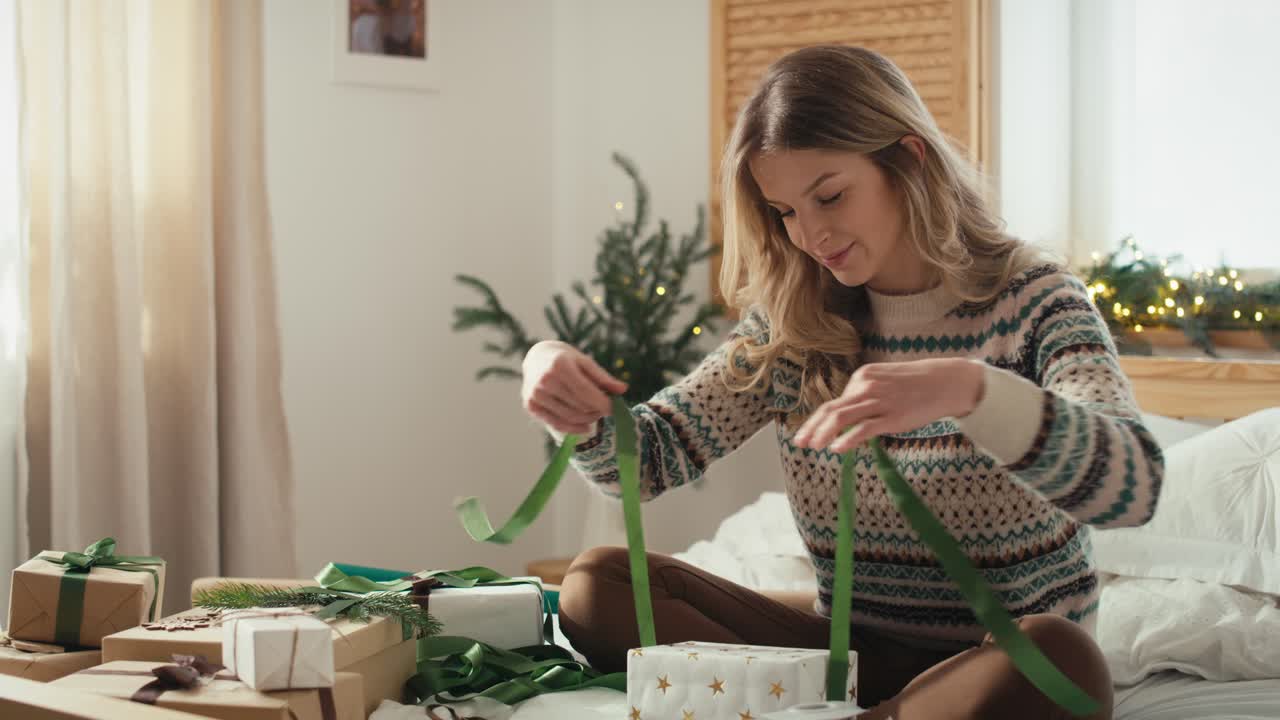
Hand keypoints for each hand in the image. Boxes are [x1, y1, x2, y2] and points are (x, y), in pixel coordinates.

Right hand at [521, 341, 627, 435]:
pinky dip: (574, 429)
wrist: (537, 358)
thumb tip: (623, 389)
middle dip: (596, 410)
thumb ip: (603, 377)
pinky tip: (586, 427)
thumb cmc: (565, 359)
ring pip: (569, 417)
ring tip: (596, 414)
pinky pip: (557, 424)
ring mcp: (535, 394)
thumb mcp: (585, 362)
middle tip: (605, 410)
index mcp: (559, 365)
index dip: (602, 402)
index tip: (613, 407)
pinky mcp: (531, 406)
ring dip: (588, 419)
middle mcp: (545, 380)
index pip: (585, 391)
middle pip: (578, 405)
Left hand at [793, 359, 985, 452]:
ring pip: (841, 418)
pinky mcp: (891, 417)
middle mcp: (866, 387)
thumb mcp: (884, 381)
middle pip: (830, 409)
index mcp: (862, 377)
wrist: (944, 382)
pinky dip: (847, 440)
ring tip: (812, 447)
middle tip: (798, 442)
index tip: (809, 433)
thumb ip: (865, 395)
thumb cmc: (914, 384)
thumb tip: (847, 416)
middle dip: (811, 427)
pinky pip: (864, 429)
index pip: (835, 402)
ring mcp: (878, 402)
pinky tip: (836, 449)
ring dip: (822, 434)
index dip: (819, 420)